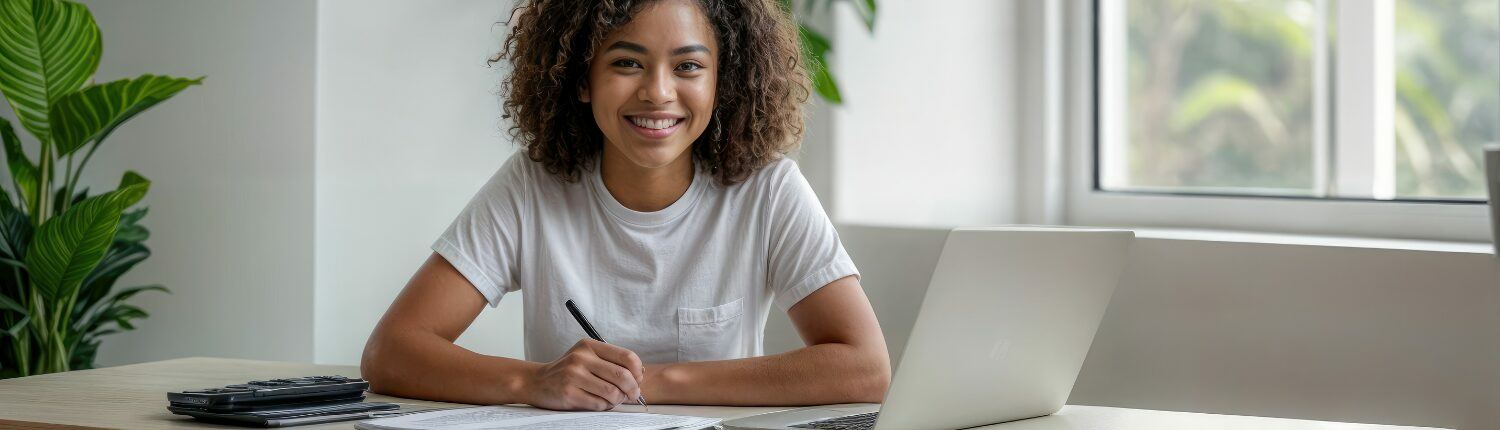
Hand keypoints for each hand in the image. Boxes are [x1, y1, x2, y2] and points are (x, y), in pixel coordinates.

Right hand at [523, 339, 644, 410]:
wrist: (537, 381)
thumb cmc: (568, 371)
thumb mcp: (587, 357)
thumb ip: (610, 362)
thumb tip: (640, 374)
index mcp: (589, 345)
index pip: (626, 356)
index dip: (637, 371)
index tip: (637, 380)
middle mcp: (581, 358)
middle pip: (622, 375)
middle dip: (633, 389)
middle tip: (633, 395)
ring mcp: (574, 375)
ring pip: (612, 392)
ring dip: (618, 400)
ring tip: (614, 400)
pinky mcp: (568, 393)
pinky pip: (598, 404)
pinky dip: (604, 406)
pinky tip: (600, 403)